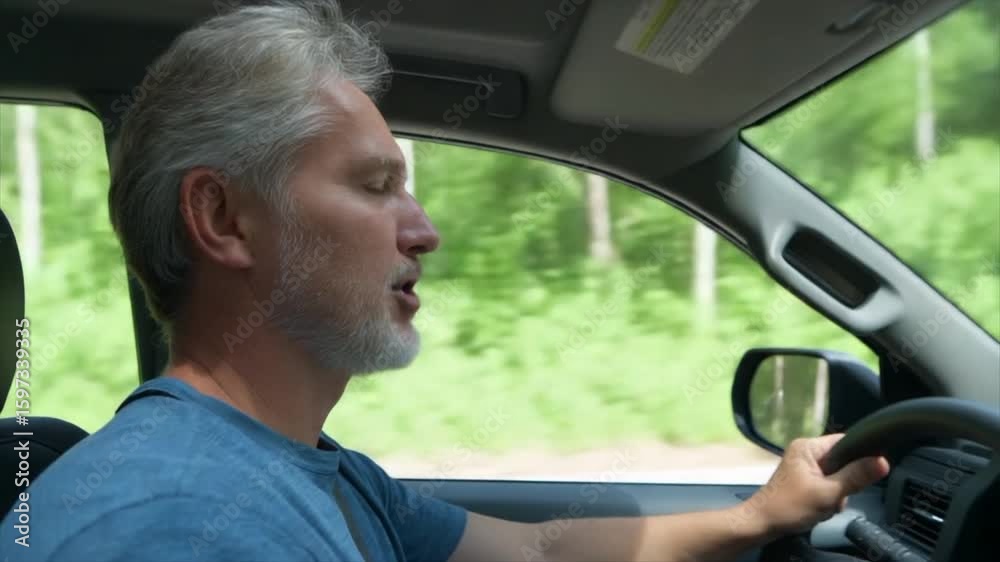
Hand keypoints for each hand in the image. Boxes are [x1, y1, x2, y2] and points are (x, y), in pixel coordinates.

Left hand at [739, 434, 889, 536]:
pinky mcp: (804, 481)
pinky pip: (827, 486)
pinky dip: (828, 499)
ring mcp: (804, 467)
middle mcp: (806, 452)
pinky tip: (819, 509)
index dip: (861, 455)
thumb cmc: (789, 507)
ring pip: (837, 477)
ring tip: (824, 505)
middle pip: (843, 462)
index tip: (869, 472)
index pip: (846, 441)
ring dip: (836, 495)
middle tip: (835, 496)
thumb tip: (883, 462)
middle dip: (845, 483)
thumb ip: (856, 477)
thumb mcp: (828, 493)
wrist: (762, 524)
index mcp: (808, 446)